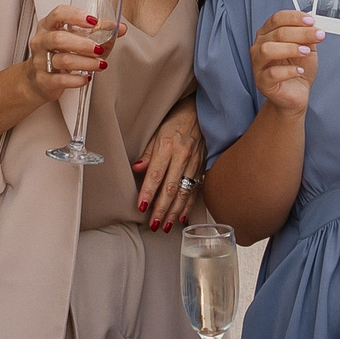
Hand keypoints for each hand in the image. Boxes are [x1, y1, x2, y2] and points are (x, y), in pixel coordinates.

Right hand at [23, 3, 114, 106]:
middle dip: (82, 44)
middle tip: (99, 49)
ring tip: (100, 64)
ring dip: (85, 63)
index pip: (58, 14)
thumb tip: (120, 28)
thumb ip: (98, 31)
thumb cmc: (58, 54)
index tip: (93, 21)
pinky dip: (77, 80)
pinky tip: (86, 78)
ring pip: (62, 60)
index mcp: (48, 25)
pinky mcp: (43, 80)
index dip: (75, 16)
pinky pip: (60, 80)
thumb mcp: (74, 38)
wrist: (38, 80)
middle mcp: (42, 41)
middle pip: (58, 39)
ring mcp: (40, 61)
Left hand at [132, 102, 204, 230]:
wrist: (202, 111)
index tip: (141, 207)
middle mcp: (182, 156)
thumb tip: (136, 168)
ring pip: (184, 193)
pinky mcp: (202, 167)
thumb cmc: (177, 119)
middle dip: (161, 209)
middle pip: (170, 188)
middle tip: (153, 224)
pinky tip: (181, 217)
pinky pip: (195, 190)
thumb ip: (148, 152)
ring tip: (166, 227)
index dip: (148, 192)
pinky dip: (188, 205)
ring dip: (174, 212)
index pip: (156, 175)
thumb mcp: (157, 131)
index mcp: (168, 146)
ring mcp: (195, 163)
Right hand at [249, 10, 322, 117]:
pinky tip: (299, 70)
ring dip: (290, 48)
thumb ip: (308, 36)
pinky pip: (272, 73)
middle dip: (301, 33)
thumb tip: (312, 26)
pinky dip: (288, 70)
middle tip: (318, 35)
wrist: (296, 93)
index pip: (277, 18)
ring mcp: (258, 64)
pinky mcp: (262, 81)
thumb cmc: (299, 69)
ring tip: (305, 52)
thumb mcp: (308, 48)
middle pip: (277, 33)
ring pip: (267, 50)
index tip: (311, 21)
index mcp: (268, 34)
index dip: (294, 17)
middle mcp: (259, 46)